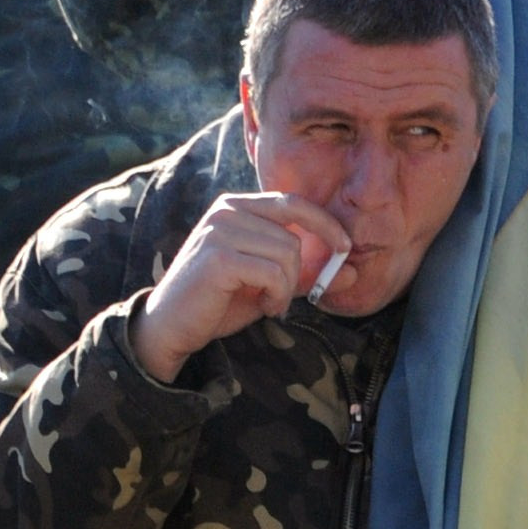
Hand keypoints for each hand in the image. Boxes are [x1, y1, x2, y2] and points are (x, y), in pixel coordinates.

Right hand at [133, 190, 348, 383]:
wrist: (172, 326)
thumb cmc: (220, 301)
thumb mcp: (268, 283)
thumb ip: (306, 274)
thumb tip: (355, 272)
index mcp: (237, 206)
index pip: (292, 202)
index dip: (324, 223)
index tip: (344, 248)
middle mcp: (226, 211)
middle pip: (293, 236)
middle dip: (298, 273)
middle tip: (281, 297)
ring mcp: (219, 231)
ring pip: (286, 254)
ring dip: (285, 288)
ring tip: (268, 303)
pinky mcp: (218, 257)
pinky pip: (273, 273)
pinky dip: (276, 296)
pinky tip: (263, 307)